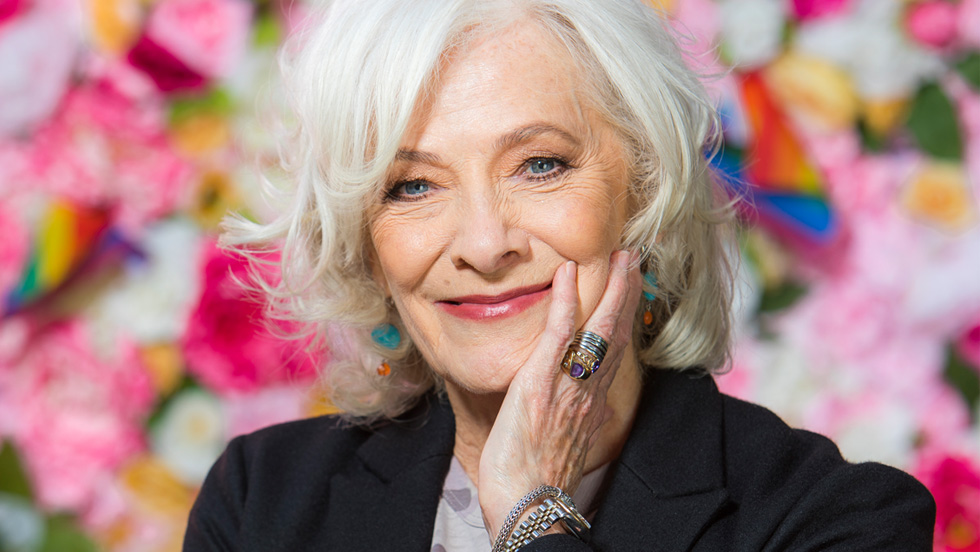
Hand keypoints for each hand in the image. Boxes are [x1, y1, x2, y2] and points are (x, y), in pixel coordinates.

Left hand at [478, 249, 642, 539]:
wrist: (527, 503)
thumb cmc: (538, 476)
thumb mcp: (571, 442)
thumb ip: (586, 417)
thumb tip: (600, 409)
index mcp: (594, 400)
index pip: (617, 347)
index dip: (627, 313)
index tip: (633, 284)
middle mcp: (589, 388)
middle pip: (617, 329)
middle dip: (628, 290)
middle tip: (634, 255)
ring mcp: (568, 383)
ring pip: (598, 326)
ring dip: (610, 286)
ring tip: (620, 254)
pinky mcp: (541, 382)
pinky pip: (558, 334)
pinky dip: (564, 300)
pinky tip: (565, 273)